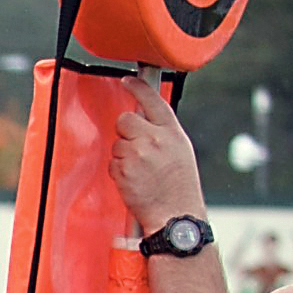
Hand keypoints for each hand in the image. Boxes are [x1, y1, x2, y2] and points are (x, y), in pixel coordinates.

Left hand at [111, 75, 206, 235]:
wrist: (174, 212)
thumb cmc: (179, 184)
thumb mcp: (180, 149)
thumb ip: (163, 131)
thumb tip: (144, 118)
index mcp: (171, 130)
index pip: (152, 100)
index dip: (138, 87)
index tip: (128, 80)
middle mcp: (154, 138)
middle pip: (125, 119)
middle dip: (126, 130)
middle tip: (136, 147)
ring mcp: (137, 154)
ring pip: (117, 142)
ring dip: (123, 154)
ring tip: (139, 169)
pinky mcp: (123, 170)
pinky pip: (112, 162)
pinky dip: (119, 170)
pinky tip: (133, 180)